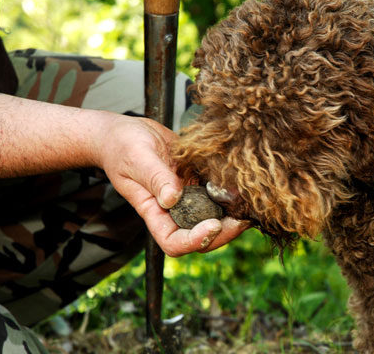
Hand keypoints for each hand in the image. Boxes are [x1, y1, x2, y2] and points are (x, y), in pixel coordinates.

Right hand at [94, 113, 248, 256]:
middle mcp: (172, 209)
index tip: (213, 224)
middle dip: (224, 232)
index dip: (195, 240)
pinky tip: (244, 183)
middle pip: (200, 236)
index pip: (173, 242)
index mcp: (154, 211)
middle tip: (244, 218)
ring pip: (213, 217)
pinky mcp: (197, 181)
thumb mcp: (137, 158)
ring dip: (233, 215)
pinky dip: (231, 193)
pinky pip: (217, 194)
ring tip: (250, 203)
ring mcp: (187, 196)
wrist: (125, 131)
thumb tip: (172, 198)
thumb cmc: (122, 146)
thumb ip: (155, 178)